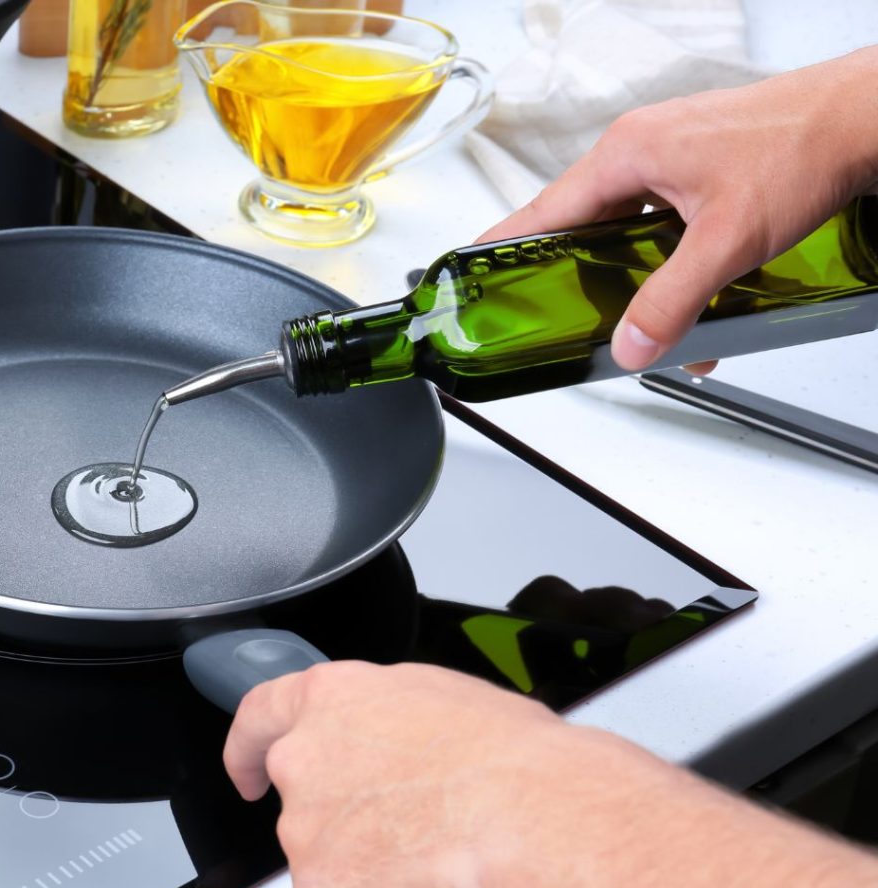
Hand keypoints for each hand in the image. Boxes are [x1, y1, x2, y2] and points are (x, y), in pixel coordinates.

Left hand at [222, 661, 564, 887]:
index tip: (245, 771)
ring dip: (366, 862)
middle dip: (338, 817)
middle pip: (300, 796)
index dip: (246, 746)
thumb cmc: (506, 754)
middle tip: (400, 828)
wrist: (531, 817)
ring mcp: (306, 830)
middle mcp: (304, 759)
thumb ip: (384, 721)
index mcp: (332, 699)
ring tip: (434, 854)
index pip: (259, 715)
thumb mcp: (439, 700)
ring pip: (326, 857)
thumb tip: (392, 742)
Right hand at [477, 46, 877, 371]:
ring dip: (625, 274)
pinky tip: (684, 295)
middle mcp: (639, 150)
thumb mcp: (727, 241)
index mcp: (627, 154)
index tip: (471, 267)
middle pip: (577, 224)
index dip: (502, 244)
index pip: (541, 209)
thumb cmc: (802, 147)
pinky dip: (660, 260)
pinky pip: (655, 221)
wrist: (863, 118)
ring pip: (621, 227)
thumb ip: (672, 301)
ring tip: (629, 315)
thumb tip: (632, 346)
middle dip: (570, 274)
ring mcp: (667, 156)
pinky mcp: (695, 167)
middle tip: (553, 312)